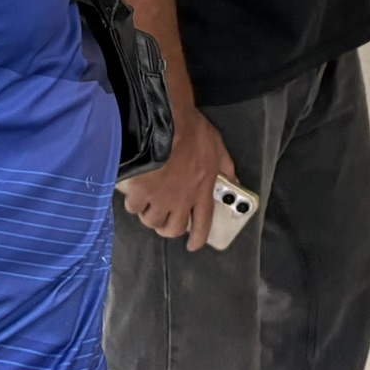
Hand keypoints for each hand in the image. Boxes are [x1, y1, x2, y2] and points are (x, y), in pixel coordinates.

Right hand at [118, 106, 234, 251]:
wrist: (167, 124)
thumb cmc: (194, 133)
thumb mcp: (217, 147)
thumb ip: (226, 166)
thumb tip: (235, 180)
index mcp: (202, 191)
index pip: (203, 223)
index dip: (198, 238)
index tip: (192, 245)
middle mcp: (181, 201)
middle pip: (172, 229)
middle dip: (168, 228)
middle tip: (165, 220)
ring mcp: (160, 199)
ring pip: (152, 222)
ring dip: (150, 216)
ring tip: (149, 206)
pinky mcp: (141, 193)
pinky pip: (134, 208)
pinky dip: (134, 204)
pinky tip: (135, 194)